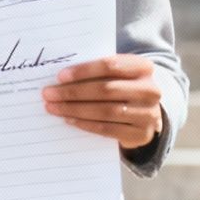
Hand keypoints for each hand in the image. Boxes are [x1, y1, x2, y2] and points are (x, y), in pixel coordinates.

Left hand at [44, 54, 163, 148]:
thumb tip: (60, 77)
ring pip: (106, 111)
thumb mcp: (116, 74)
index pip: (110, 65)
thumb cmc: (121, 87)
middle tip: (49, 94)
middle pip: (106, 89)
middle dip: (73, 92)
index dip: (83, 71)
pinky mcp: (141, 134)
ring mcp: (148, 114)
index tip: (60, 76)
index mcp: (143, 67)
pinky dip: (85, 124)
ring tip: (54, 107)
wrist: (144, 114)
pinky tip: (69, 119)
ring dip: (75, 109)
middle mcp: (150, 90)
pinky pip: (108, 130)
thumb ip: (95, 72)